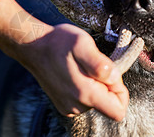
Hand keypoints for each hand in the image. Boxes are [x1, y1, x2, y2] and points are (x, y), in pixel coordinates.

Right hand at [0, 0, 128, 120]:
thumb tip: (114, 78)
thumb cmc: (58, 42)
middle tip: (92, 64)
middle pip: (108, 104)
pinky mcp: (63, 104)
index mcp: (84, 93)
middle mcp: (76, 106)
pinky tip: (74, 72)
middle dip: (106, 84)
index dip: (120, 90)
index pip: (118, 110)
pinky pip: (85, 100)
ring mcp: (68, 106)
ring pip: (97, 101)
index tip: (109, 72)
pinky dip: (85, 86)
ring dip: (95, 84)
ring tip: (81, 66)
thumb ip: (100, 63)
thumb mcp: (82, 43)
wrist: (33, 46)